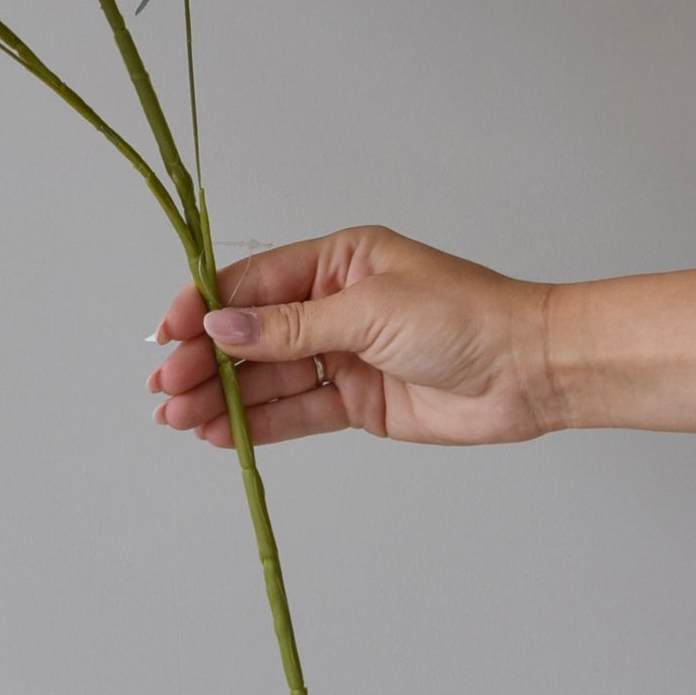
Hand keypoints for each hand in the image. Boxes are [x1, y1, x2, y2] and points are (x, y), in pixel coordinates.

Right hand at [148, 225, 561, 448]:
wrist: (531, 370)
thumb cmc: (465, 318)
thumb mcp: (370, 311)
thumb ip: (292, 327)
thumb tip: (221, 326)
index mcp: (338, 261)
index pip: (253, 284)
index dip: (204, 307)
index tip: (168, 333)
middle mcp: (336, 306)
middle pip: (252, 334)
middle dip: (205, 360)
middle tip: (164, 388)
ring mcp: (346, 355)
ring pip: (268, 377)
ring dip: (221, 396)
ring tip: (175, 419)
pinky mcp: (359, 402)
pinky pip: (297, 411)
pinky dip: (257, 423)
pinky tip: (219, 433)